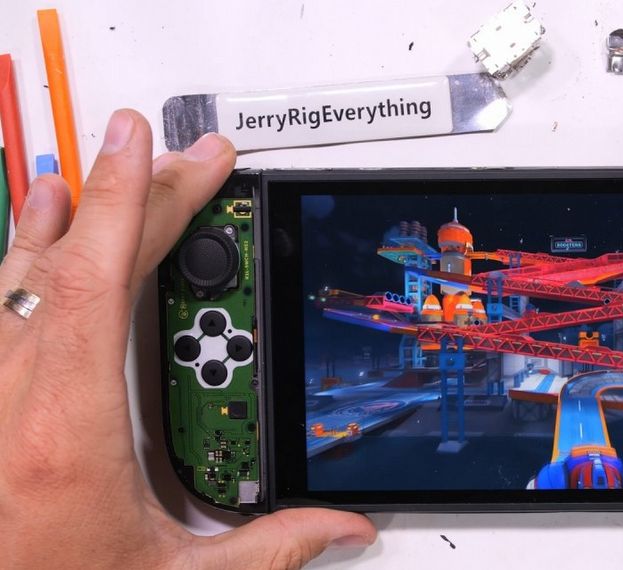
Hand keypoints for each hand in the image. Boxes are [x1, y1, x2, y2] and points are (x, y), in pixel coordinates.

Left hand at [0, 109, 375, 568]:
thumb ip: (268, 549)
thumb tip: (340, 526)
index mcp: (67, 435)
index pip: (94, 287)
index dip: (124, 205)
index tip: (150, 151)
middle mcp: (11, 404)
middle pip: (73, 266)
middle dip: (134, 198)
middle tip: (185, 158)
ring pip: (22, 277)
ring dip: (72, 216)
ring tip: (108, 166)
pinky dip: (25, 254)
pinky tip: (39, 231)